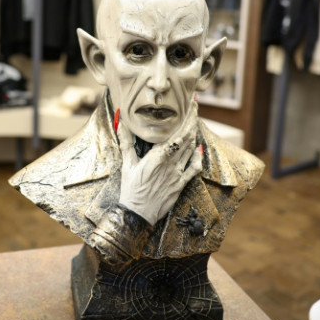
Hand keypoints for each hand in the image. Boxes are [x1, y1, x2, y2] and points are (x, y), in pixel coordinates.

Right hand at [117, 101, 202, 224]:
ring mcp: (177, 174)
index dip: (186, 118)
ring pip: (190, 150)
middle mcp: (170, 163)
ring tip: (194, 122)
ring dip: (194, 135)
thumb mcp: (127, 163)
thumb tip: (120, 121)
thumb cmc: (130, 188)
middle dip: (192, 121)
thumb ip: (126, 141)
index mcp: (157, 156)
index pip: (177, 132)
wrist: (137, 214)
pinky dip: (197, 157)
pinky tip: (198, 148)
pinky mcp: (180, 184)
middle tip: (195, 107)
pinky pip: (194, 168)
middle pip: (187, 138)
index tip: (191, 105)